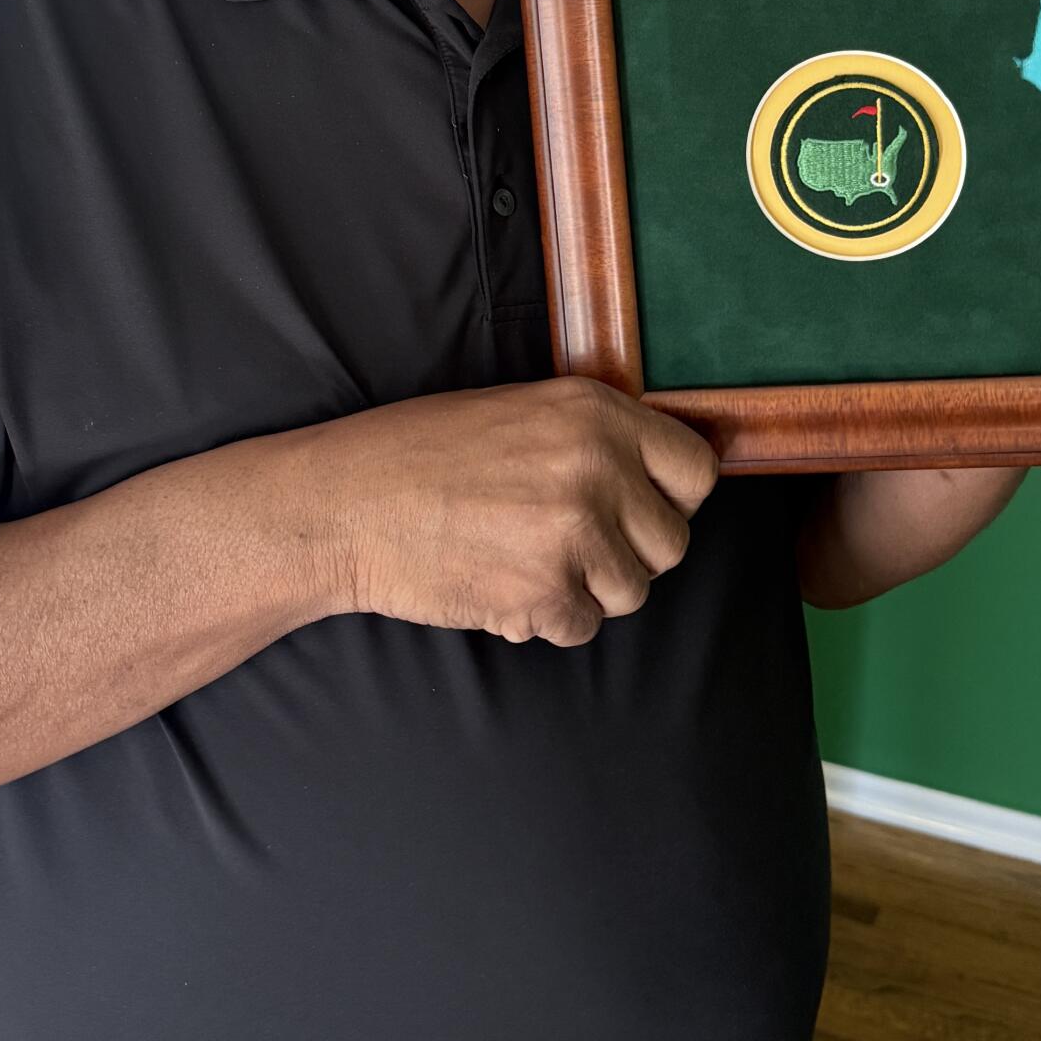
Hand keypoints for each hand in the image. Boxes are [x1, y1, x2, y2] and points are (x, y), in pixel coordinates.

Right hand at [308, 375, 719, 647]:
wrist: (344, 505)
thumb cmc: (418, 455)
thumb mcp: (520, 414)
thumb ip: (593, 441)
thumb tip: (655, 484)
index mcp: (595, 413)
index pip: (696, 470)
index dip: (671, 500)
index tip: (641, 511)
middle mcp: (597, 468)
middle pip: (672, 543)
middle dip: (628, 555)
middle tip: (571, 547)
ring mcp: (575, 534)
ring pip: (631, 591)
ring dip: (587, 590)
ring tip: (526, 562)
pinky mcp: (545, 593)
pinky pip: (581, 627)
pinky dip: (545, 619)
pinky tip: (499, 585)